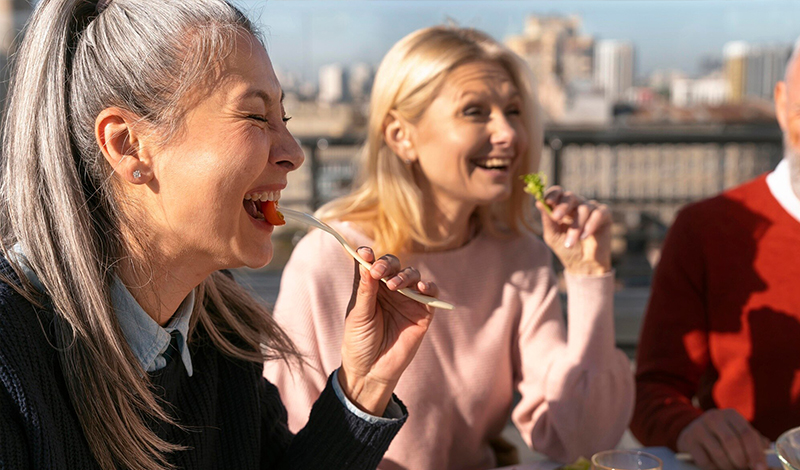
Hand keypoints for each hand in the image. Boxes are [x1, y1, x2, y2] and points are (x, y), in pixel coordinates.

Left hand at [338, 247, 437, 415]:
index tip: (365, 254)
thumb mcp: (358, 314)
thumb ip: (365, 289)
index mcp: (371, 287)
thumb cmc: (359, 341)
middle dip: (388, 265)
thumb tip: (365, 260)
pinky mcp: (422, 312)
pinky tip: (421, 287)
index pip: (373, 264)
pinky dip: (429, 287)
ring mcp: (407, 299)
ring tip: (394, 285)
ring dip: (405, 275)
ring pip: (413, 275)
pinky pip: (431, 294)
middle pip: (394, 266)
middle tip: (379, 272)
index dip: (370, 256)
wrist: (371, 371)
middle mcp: (390, 290)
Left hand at [537, 186, 611, 275]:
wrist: (583, 265)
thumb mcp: (552, 236)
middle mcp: (576, 205)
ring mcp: (591, 208)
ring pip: (584, 209)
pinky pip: (599, 213)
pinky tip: (585, 236)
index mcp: (562, 207)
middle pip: (570, 196)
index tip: (547, 201)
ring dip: (576, 227)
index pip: (557, 193)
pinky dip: (591, 225)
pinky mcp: (605, 215)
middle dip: (562, 207)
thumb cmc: (566, 249)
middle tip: (556, 218)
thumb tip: (538, 202)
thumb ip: (547, 220)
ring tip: (571, 243)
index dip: (552, 194)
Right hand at [677, 409, 769, 469]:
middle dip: (741, 461)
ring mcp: (698, 428)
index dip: (755, 453)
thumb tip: (766, 456)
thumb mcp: (737, 432)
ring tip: (731, 468)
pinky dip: (714, 468)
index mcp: (730, 415)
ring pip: (719, 453)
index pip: (746, 433)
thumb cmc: (722, 435)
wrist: (693, 431)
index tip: (761, 468)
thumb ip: (753, 441)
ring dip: (728, 466)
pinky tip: (717, 466)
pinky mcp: (688, 440)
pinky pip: (705, 461)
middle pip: (732, 442)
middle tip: (744, 468)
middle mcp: (713, 417)